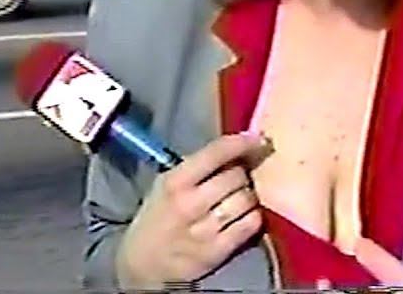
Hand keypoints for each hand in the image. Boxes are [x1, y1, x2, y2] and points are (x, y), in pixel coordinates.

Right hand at [115, 131, 271, 289]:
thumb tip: (239, 150)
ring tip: (239, 197)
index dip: (243, 143)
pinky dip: (253, 217)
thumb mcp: (166, 184)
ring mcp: (204, 231)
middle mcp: (189, 204)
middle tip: (238, 178)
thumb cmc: (159, 216)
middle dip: (242, 173)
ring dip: (249, 196)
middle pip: (237, 176)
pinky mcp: (217, 252)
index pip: (216, 153)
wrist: (144, 263)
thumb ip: (198, 167)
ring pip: (247, 200)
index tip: (259, 139)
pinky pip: (250, 225)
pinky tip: (243, 217)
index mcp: (175, 182)